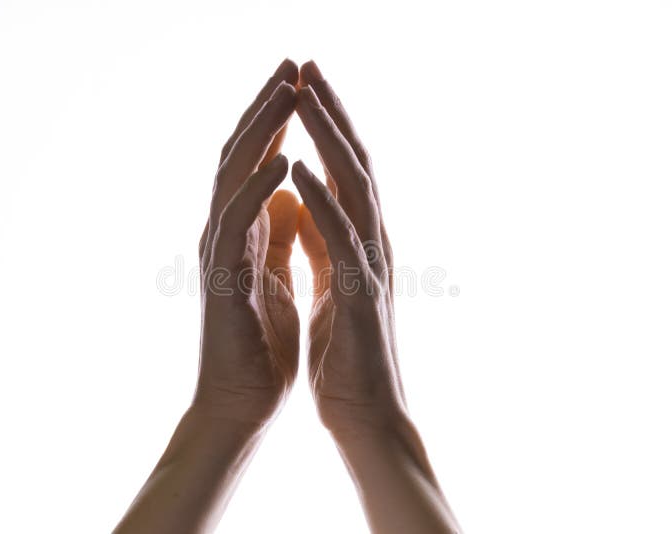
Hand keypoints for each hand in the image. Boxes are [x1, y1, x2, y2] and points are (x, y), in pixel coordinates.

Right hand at [193, 60, 300, 425]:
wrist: (241, 402)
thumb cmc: (261, 343)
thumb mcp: (275, 274)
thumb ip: (276, 233)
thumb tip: (288, 194)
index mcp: (245, 231)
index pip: (257, 161)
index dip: (278, 120)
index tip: (302, 82)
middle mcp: (226, 232)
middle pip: (241, 155)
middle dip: (267, 107)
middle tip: (290, 62)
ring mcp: (220, 253)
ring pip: (233, 176)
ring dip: (261, 131)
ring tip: (286, 90)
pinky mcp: (223, 280)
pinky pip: (239, 223)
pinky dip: (258, 188)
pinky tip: (283, 159)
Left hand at [292, 61, 404, 437]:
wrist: (364, 414)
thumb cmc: (344, 353)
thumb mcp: (327, 283)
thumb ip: (319, 241)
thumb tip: (300, 201)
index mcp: (356, 241)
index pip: (342, 170)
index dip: (324, 126)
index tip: (300, 84)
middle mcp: (371, 243)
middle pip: (352, 164)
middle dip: (329, 112)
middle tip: (307, 64)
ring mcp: (371, 268)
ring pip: (353, 190)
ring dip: (329, 140)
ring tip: (307, 95)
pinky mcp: (361, 299)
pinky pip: (341, 244)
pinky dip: (322, 205)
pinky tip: (300, 173)